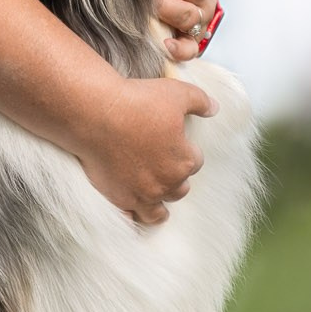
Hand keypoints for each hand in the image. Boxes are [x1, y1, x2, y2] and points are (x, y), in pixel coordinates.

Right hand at [71, 74, 216, 225]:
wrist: (96, 114)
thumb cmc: (137, 102)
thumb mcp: (177, 93)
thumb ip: (201, 102)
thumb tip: (214, 109)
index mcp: (184, 161)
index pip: (195, 162)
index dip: (185, 151)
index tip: (174, 143)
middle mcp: (167, 182)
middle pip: (180, 188)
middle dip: (174, 177)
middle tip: (161, 163)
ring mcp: (142, 194)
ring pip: (159, 210)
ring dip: (159, 201)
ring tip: (154, 193)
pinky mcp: (119, 198)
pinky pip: (132, 218)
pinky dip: (133, 215)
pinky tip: (132, 208)